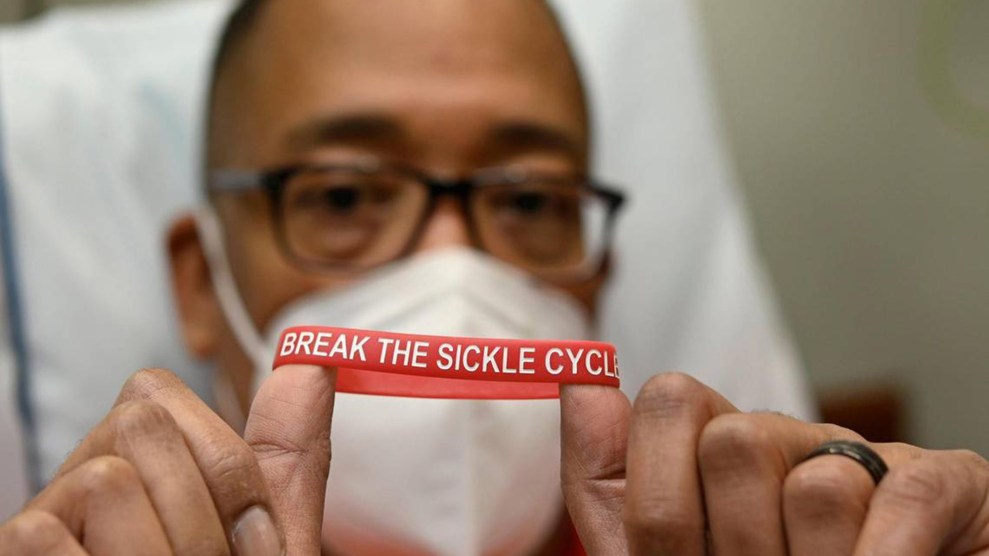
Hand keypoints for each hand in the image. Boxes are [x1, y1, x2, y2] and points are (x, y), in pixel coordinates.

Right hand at [0, 364, 334, 554]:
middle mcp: (84, 488)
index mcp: (146, 472)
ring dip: (166, 552)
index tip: (248, 533)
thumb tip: (311, 364)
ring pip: (105, 477)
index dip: (220, 463)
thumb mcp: (271, 545)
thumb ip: (285, 459)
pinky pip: (44, 535)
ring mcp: (44, 528)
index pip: (154, 395)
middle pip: (136, 423)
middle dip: (201, 509)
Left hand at [561, 372, 988, 555]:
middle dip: (734, 542)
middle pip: (732, 442)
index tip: (675, 551)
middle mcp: (788, 442)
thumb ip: (609, 486)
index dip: (660, 495)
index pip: (668, 403)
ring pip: (816, 485)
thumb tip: (581, 384)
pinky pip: (902, 501)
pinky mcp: (945, 482)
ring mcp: (866, 457)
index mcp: (712, 455)